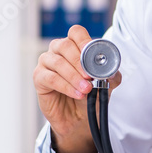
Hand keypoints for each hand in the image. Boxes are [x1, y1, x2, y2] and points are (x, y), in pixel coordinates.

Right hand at [33, 25, 121, 152]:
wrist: (79, 119)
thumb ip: (111, 75)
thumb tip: (111, 70)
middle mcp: (58, 51)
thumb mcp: (106, 85)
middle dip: (79, 61)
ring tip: (86, 89)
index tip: (92, 54)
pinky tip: (76, 94)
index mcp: (75, 46)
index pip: (76, 32)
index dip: (84, 41)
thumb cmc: (90, 96)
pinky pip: (50, 78)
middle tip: (90, 77)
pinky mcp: (39, 78)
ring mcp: (46, 63)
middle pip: (65, 45)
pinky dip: (66, 86)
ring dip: (74, 76)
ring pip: (57, 62)